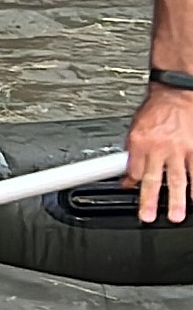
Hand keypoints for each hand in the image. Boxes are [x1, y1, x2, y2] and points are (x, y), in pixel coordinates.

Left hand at [131, 87, 192, 222]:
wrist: (177, 93)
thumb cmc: (156, 110)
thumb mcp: (134, 129)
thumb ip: (132, 153)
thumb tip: (127, 177)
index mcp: (140, 141)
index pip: (134, 169)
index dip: (132, 184)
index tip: (131, 195)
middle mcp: (160, 146)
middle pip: (154, 178)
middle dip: (150, 200)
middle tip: (149, 216)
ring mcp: (181, 148)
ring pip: (179, 178)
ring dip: (179, 198)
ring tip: (178, 215)